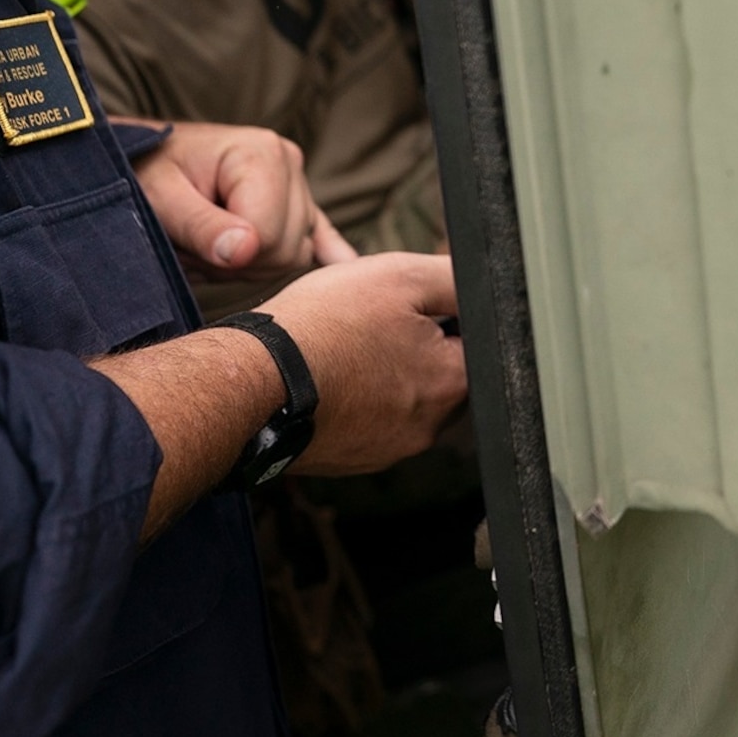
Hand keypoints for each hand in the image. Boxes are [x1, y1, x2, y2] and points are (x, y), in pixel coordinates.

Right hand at [91, 251, 463, 537]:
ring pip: (402, 398)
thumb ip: (455, 281)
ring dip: (384, 372)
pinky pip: (367, 422)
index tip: (411, 303)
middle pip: (441, 373)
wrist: (252, 382)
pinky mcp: (351, 460)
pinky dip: (354, 399)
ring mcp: (388, 450)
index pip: (476, 342)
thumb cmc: (322, 327)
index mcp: (452, 384)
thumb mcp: (400, 276)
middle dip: (417, 344)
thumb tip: (484, 286)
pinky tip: (329, 376)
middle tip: (374, 321)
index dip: (446, 312)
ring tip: (346, 348)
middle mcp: (428, 427)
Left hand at [129, 120, 355, 278]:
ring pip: (295, 255)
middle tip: (192, 247)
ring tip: (208, 243)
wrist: (138, 159)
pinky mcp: (296, 201)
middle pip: (286, 250)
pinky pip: (322, 233)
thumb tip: (245, 252)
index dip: (226, 256)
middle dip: (237, 262)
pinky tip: (344, 266)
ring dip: (247, 263)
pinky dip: (330, 251)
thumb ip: (201, 226)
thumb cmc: (142, 174)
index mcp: (262, 153)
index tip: (188, 244)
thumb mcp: (159, 198)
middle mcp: (289, 162)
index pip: (267, 237)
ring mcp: (296, 182)